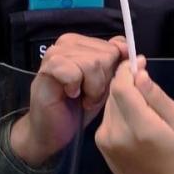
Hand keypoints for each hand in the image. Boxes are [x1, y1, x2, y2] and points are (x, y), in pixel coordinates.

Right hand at [9, 34, 126, 166]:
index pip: (115, 46)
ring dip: (92, 88)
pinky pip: (75, 72)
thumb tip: (126, 46)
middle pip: (106, 54)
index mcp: (83, 43)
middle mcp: (68, 42)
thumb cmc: (78, 108)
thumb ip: (115, 64)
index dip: (114, 71)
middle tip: (90, 96)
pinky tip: (70, 95)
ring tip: (82, 98)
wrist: (51, 131)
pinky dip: (76, 88)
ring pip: (92, 63)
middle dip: (103, 81)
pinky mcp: (47, 67)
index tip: (103, 87)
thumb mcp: (104, 84)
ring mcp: (56, 52)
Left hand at [96, 58, 173, 173]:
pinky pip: (108, 113)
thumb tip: (140, 74)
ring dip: (123, 95)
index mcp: (141, 128)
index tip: (139, 64)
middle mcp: (117, 132)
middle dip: (127, 81)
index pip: (121, 88)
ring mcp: (105, 137)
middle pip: (114, 91)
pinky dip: (119, 109)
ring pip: (109, 100)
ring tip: (141, 107)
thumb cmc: (173, 155)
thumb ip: (157, 96)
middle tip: (144, 83)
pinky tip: (132, 121)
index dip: (127, 71)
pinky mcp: (99, 140)